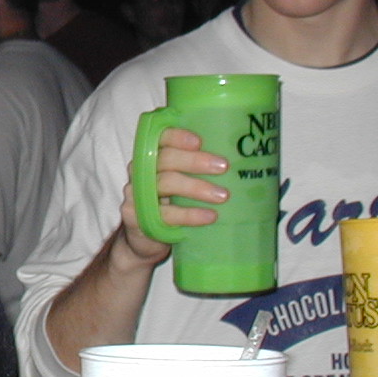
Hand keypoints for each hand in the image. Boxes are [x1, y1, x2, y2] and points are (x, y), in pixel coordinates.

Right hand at [117, 128, 227, 263]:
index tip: (200, 141)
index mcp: (152, 156)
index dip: (177, 136)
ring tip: (223, 196)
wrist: (144, 240)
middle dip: (195, 161)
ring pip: (166, 183)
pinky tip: (210, 216)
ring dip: (197, 188)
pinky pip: (165, 214)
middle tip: (223, 167)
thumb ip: (195, 170)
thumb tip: (241, 159)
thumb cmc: (170, 205)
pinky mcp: (137, 217)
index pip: (159, 137)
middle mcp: (141, 170)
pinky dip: (190, 215)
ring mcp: (136, 194)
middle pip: (164, 159)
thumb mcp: (179, 182)